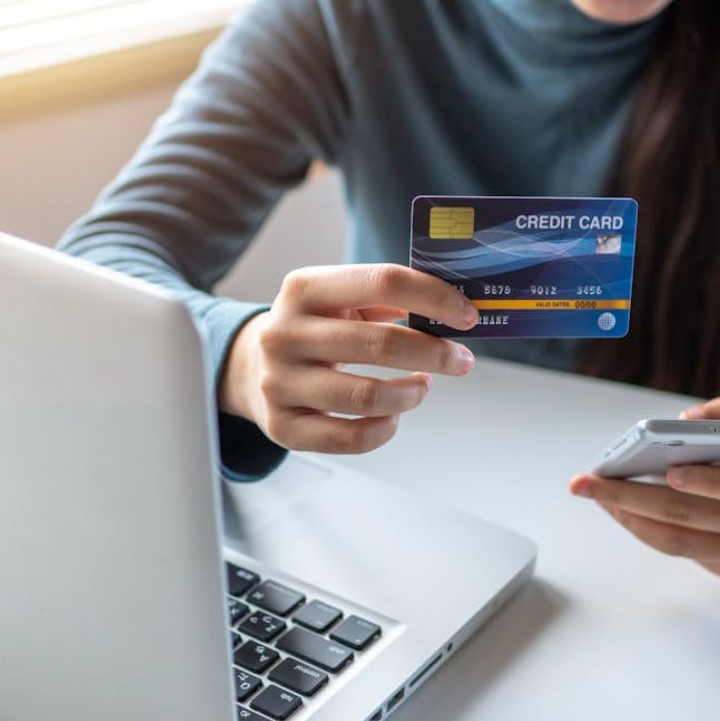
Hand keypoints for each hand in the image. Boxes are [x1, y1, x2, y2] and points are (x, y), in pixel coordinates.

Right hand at [220, 264, 478, 453]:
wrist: (251, 368)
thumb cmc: (315, 330)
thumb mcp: (338, 300)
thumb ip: (386, 298)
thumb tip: (453, 311)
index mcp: (304, 288)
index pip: (383, 282)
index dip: (434, 298)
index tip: (468, 316)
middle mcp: (285, 333)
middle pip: (380, 343)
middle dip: (436, 353)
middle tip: (462, 361)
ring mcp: (279, 383)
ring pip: (366, 396)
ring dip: (411, 394)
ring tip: (422, 387)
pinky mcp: (282, 427)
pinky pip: (347, 438)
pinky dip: (383, 429)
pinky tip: (393, 417)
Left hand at [569, 395, 719, 580]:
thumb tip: (686, 420)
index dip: (710, 482)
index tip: (670, 471)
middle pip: (691, 517)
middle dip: (631, 498)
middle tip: (588, 483)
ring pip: (678, 542)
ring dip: (629, 518)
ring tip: (596, 496)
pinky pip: (683, 551)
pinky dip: (648, 530)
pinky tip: (623, 508)